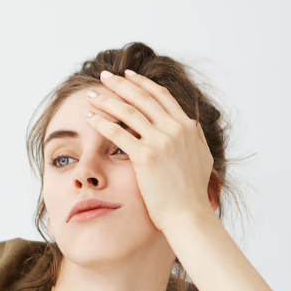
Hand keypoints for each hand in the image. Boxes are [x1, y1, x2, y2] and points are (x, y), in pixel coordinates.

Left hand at [85, 69, 215, 234]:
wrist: (188, 214)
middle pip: (142, 98)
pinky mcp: (145, 156)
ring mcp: (160, 142)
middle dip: (120, 84)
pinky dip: (102, 123)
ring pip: (128, 112)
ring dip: (108, 100)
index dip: (142, 83)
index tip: (128, 75)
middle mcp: (175, 129)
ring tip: (92, 96)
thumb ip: (194, 138)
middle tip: (104, 76)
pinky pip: (118, 133)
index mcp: (187, 127)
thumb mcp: (201, 157)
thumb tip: (191, 125)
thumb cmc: (191, 192)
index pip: (161, 96)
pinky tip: (90, 118)